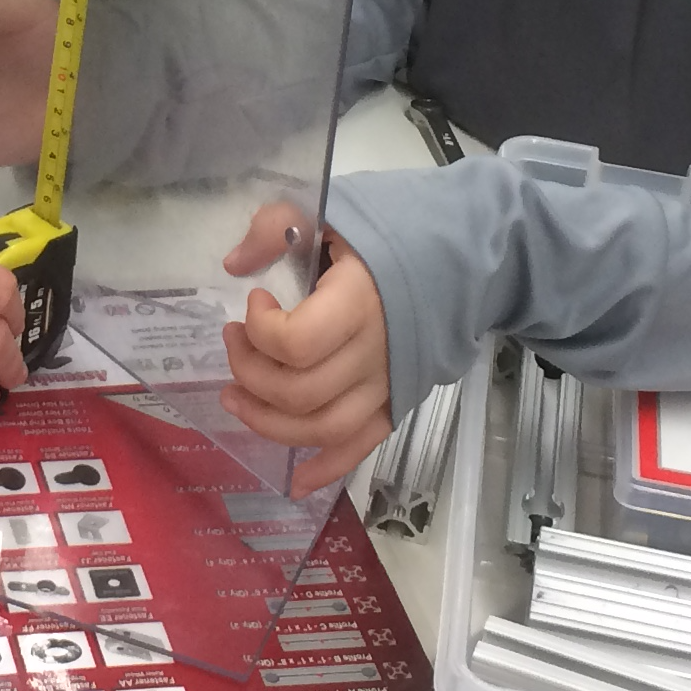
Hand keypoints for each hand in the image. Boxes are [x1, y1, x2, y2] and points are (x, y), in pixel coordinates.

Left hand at [219, 227, 390, 496]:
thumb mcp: (328, 211)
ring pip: (321, 429)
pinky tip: (294, 479)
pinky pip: (358, 448)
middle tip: (233, 341)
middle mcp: (376, 354)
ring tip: (235, 395)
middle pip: (300, 392)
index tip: (255, 300)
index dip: (260, 330)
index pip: (297, 343)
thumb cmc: (387, 232)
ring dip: (267, 422)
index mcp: (360, 304)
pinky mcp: (394, 405)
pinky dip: (325, 468)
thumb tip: (235, 265)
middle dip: (249, 372)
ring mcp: (387, 386)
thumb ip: (277, 226)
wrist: (458, 259)